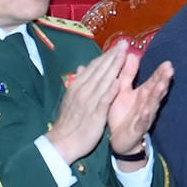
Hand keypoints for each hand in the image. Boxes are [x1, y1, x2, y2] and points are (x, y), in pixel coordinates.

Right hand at [47, 43, 130, 161]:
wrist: (62, 142)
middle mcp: (83, 90)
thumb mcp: (71, 98)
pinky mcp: (94, 114)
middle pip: (100, 70)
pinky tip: (119, 82)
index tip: (119, 45)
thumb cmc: (70, 121)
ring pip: (103, 81)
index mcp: (78, 86)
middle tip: (125, 43)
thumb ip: (78, 82)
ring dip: (114, 67)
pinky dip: (111, 91)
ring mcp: (89, 102)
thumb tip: (81, 67)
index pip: (94, 67)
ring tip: (124, 55)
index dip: (107, 55)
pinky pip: (103, 101)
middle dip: (113, 56)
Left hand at [108, 51, 172, 162]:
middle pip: (156, 91)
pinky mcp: (137, 129)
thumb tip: (131, 54)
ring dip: (157, 96)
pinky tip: (146, 111)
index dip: (160, 73)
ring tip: (162, 86)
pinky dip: (144, 117)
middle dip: (163, 81)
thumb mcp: (123, 90)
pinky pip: (141, 122)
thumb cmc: (123, 113)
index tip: (168, 63)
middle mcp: (147, 104)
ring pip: (152, 105)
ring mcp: (144, 117)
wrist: (119, 140)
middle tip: (170, 69)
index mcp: (143, 94)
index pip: (154, 81)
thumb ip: (127, 74)